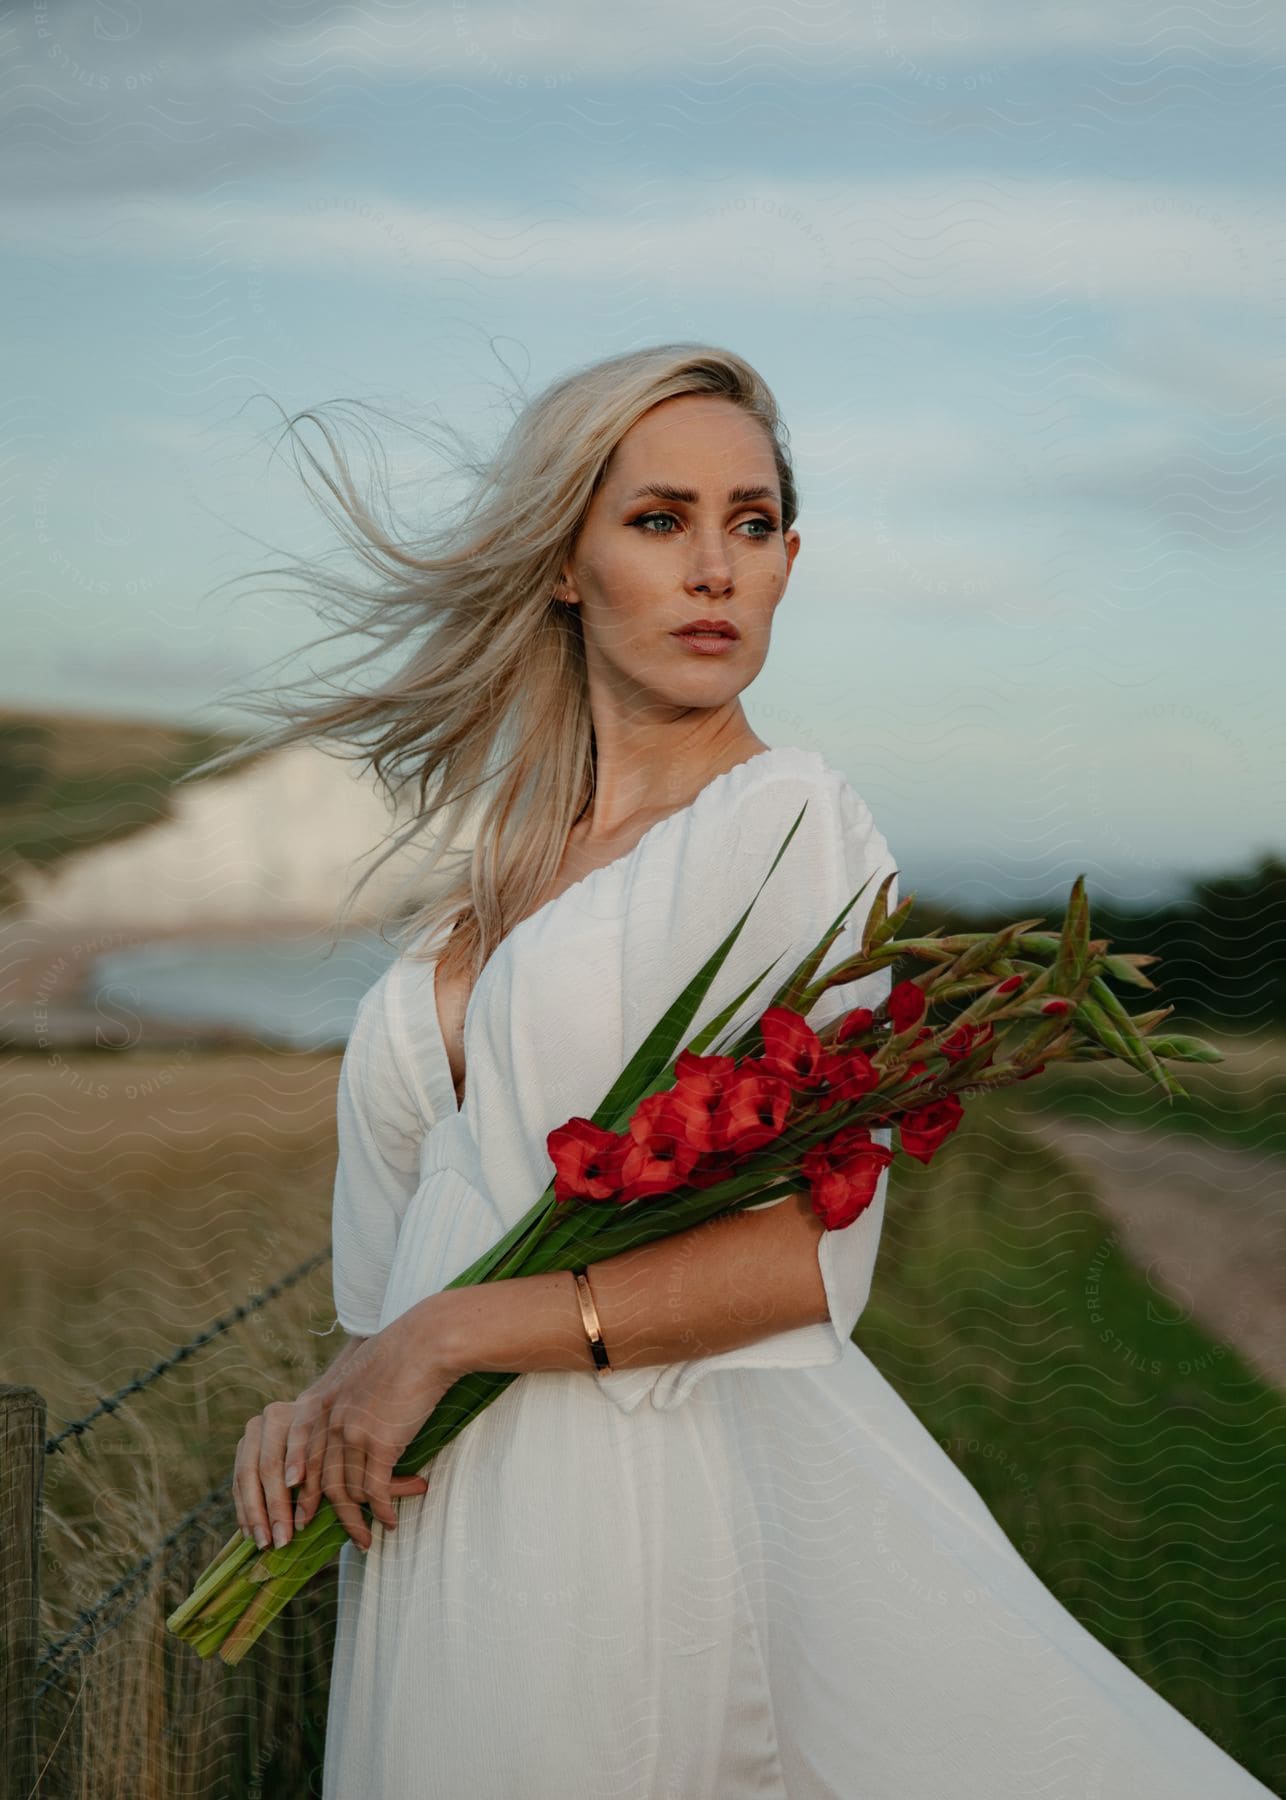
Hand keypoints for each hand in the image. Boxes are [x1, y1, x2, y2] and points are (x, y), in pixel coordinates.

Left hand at [295, 1301, 458, 1552]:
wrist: (428, 1342)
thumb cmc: (405, 1349)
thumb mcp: (364, 1367)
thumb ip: (353, 1392)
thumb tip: (360, 1406)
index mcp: (326, 1402)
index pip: (306, 1454)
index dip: (306, 1488)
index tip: (306, 1513)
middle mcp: (333, 1421)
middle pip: (323, 1480)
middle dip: (330, 1515)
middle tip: (341, 1534)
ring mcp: (354, 1434)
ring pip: (350, 1490)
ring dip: (360, 1519)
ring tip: (370, 1537)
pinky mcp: (380, 1444)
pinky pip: (376, 1490)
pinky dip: (382, 1511)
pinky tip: (391, 1521)